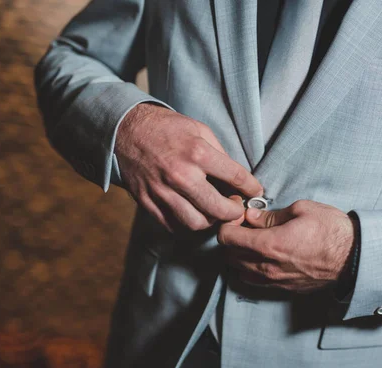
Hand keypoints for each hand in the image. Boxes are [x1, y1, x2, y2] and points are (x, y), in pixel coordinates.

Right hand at [115, 103, 262, 231]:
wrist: (125, 130)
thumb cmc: (167, 128)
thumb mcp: (199, 130)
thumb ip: (220, 154)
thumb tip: (237, 177)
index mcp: (197, 153)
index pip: (235, 177)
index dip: (251, 187)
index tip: (255, 191)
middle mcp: (181, 175)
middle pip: (218, 209)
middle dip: (234, 212)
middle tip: (236, 207)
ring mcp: (162, 191)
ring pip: (196, 223)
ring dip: (211, 221)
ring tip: (214, 212)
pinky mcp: (148, 202)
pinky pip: (173, 225)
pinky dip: (186, 223)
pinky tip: (193, 212)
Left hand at [218, 200, 356, 292]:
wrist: (355, 257)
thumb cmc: (332, 230)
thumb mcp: (301, 210)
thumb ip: (271, 215)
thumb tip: (252, 216)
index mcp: (269, 244)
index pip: (227, 238)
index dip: (228, 223)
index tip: (239, 215)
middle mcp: (267, 267)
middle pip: (228, 255)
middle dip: (232, 238)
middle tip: (245, 226)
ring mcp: (274, 281)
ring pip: (238, 271)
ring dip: (239, 255)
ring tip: (254, 241)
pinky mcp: (283, 289)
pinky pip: (254, 281)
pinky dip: (250, 269)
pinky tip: (263, 256)